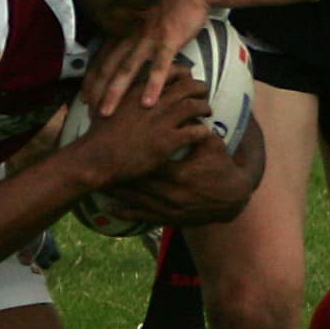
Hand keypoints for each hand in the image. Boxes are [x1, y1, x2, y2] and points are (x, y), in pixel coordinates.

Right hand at [76, 66, 209, 185]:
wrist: (97, 157)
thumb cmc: (98, 135)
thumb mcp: (108, 105)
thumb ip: (122, 95)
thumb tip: (126, 94)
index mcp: (140, 89)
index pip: (169, 71)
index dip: (183, 73)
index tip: (187, 77)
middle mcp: (154, 101)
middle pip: (187, 86)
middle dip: (200, 88)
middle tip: (204, 92)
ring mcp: (162, 121)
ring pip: (195, 106)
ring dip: (205, 108)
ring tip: (207, 111)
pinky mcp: (168, 141)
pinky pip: (195, 132)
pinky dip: (203, 131)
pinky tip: (204, 134)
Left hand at [85, 0, 212, 117]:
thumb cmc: (170, 0)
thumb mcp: (144, 16)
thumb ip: (132, 32)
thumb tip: (126, 51)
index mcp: (125, 30)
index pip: (102, 57)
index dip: (91, 78)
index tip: (84, 96)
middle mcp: (131, 35)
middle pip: (109, 66)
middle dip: (97, 90)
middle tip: (89, 111)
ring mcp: (149, 38)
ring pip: (127, 69)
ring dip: (115, 92)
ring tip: (107, 112)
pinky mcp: (169, 40)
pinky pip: (159, 66)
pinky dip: (152, 85)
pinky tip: (147, 102)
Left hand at [108, 126, 259, 227]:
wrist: (232, 199)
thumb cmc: (221, 168)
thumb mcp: (212, 146)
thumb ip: (195, 130)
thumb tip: (182, 109)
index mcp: (179, 174)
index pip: (148, 163)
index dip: (129, 156)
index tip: (112, 148)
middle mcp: (170, 194)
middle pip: (136, 183)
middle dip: (117, 175)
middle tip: (97, 166)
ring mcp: (169, 209)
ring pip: (136, 201)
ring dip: (117, 194)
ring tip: (97, 184)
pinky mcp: (169, 219)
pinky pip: (144, 217)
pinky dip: (127, 213)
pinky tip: (110, 209)